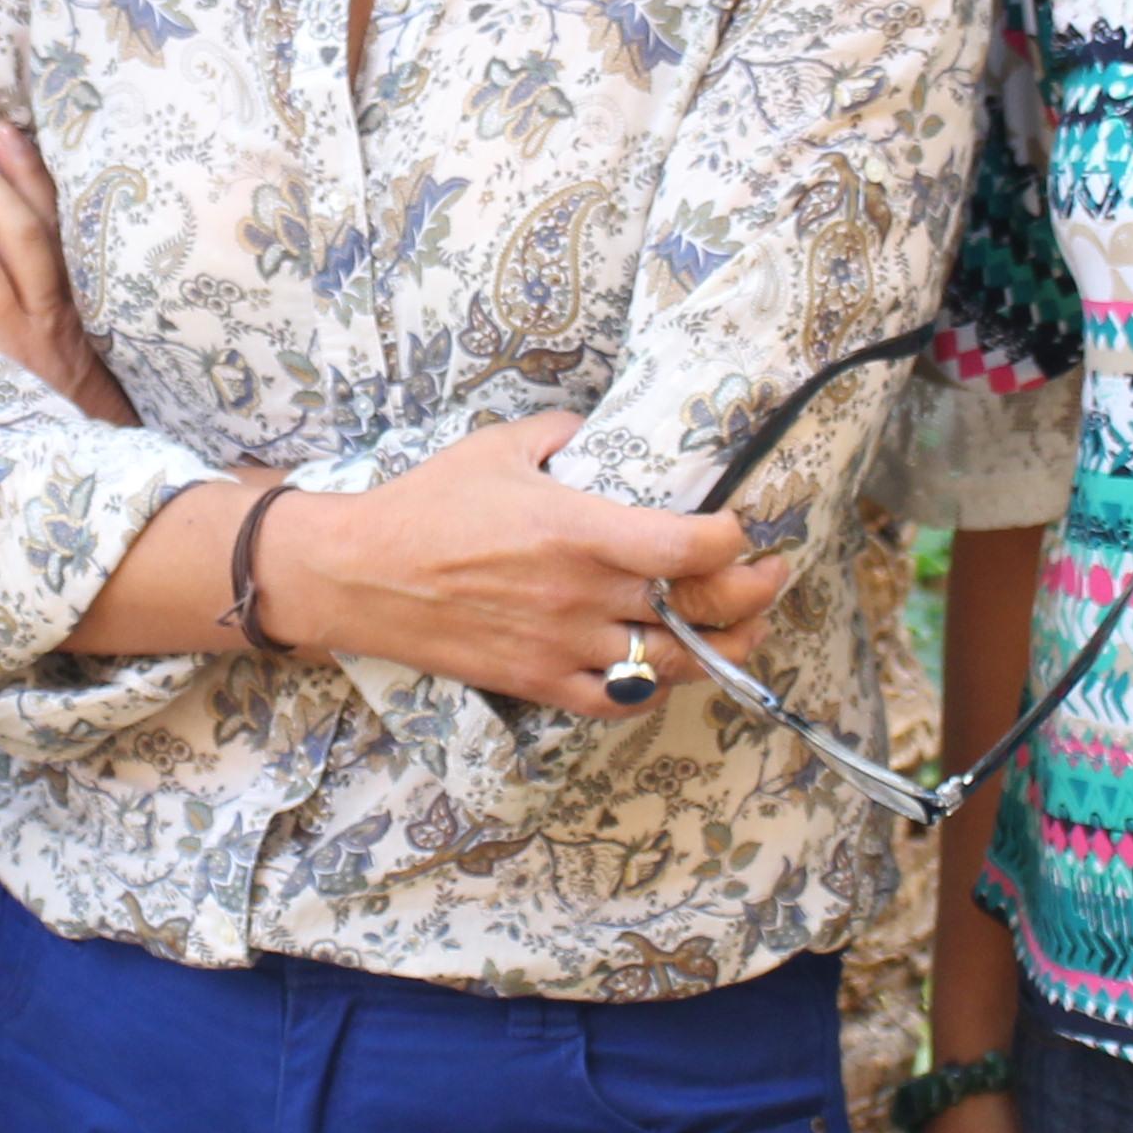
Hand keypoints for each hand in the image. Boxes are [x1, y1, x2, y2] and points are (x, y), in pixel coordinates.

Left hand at [0, 125, 130, 425]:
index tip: (1, 129)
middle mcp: (51, 316)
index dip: (30, 174)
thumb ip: (71, 282)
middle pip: (21, 236)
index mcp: (83, 297)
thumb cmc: (91, 396)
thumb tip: (34, 223)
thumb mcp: (98, 334)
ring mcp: (17, 348)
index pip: (58, 223)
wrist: (96, 465)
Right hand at [280, 412, 763, 710]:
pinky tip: (666, 671)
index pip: (688, 546)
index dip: (732, 539)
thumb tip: (599, 431)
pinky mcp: (539, 682)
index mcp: (578, 529)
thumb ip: (562, 435)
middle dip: (751, 595)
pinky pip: (616, 701)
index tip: (739, 526)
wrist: (362, 573)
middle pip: (696, 610)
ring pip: (669, 665)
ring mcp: (562, 646)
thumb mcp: (499, 446)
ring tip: (743, 632)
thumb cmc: (428, 504)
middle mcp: (580, 594)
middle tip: (770, 577)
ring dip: (720, 651)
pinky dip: (651, 689)